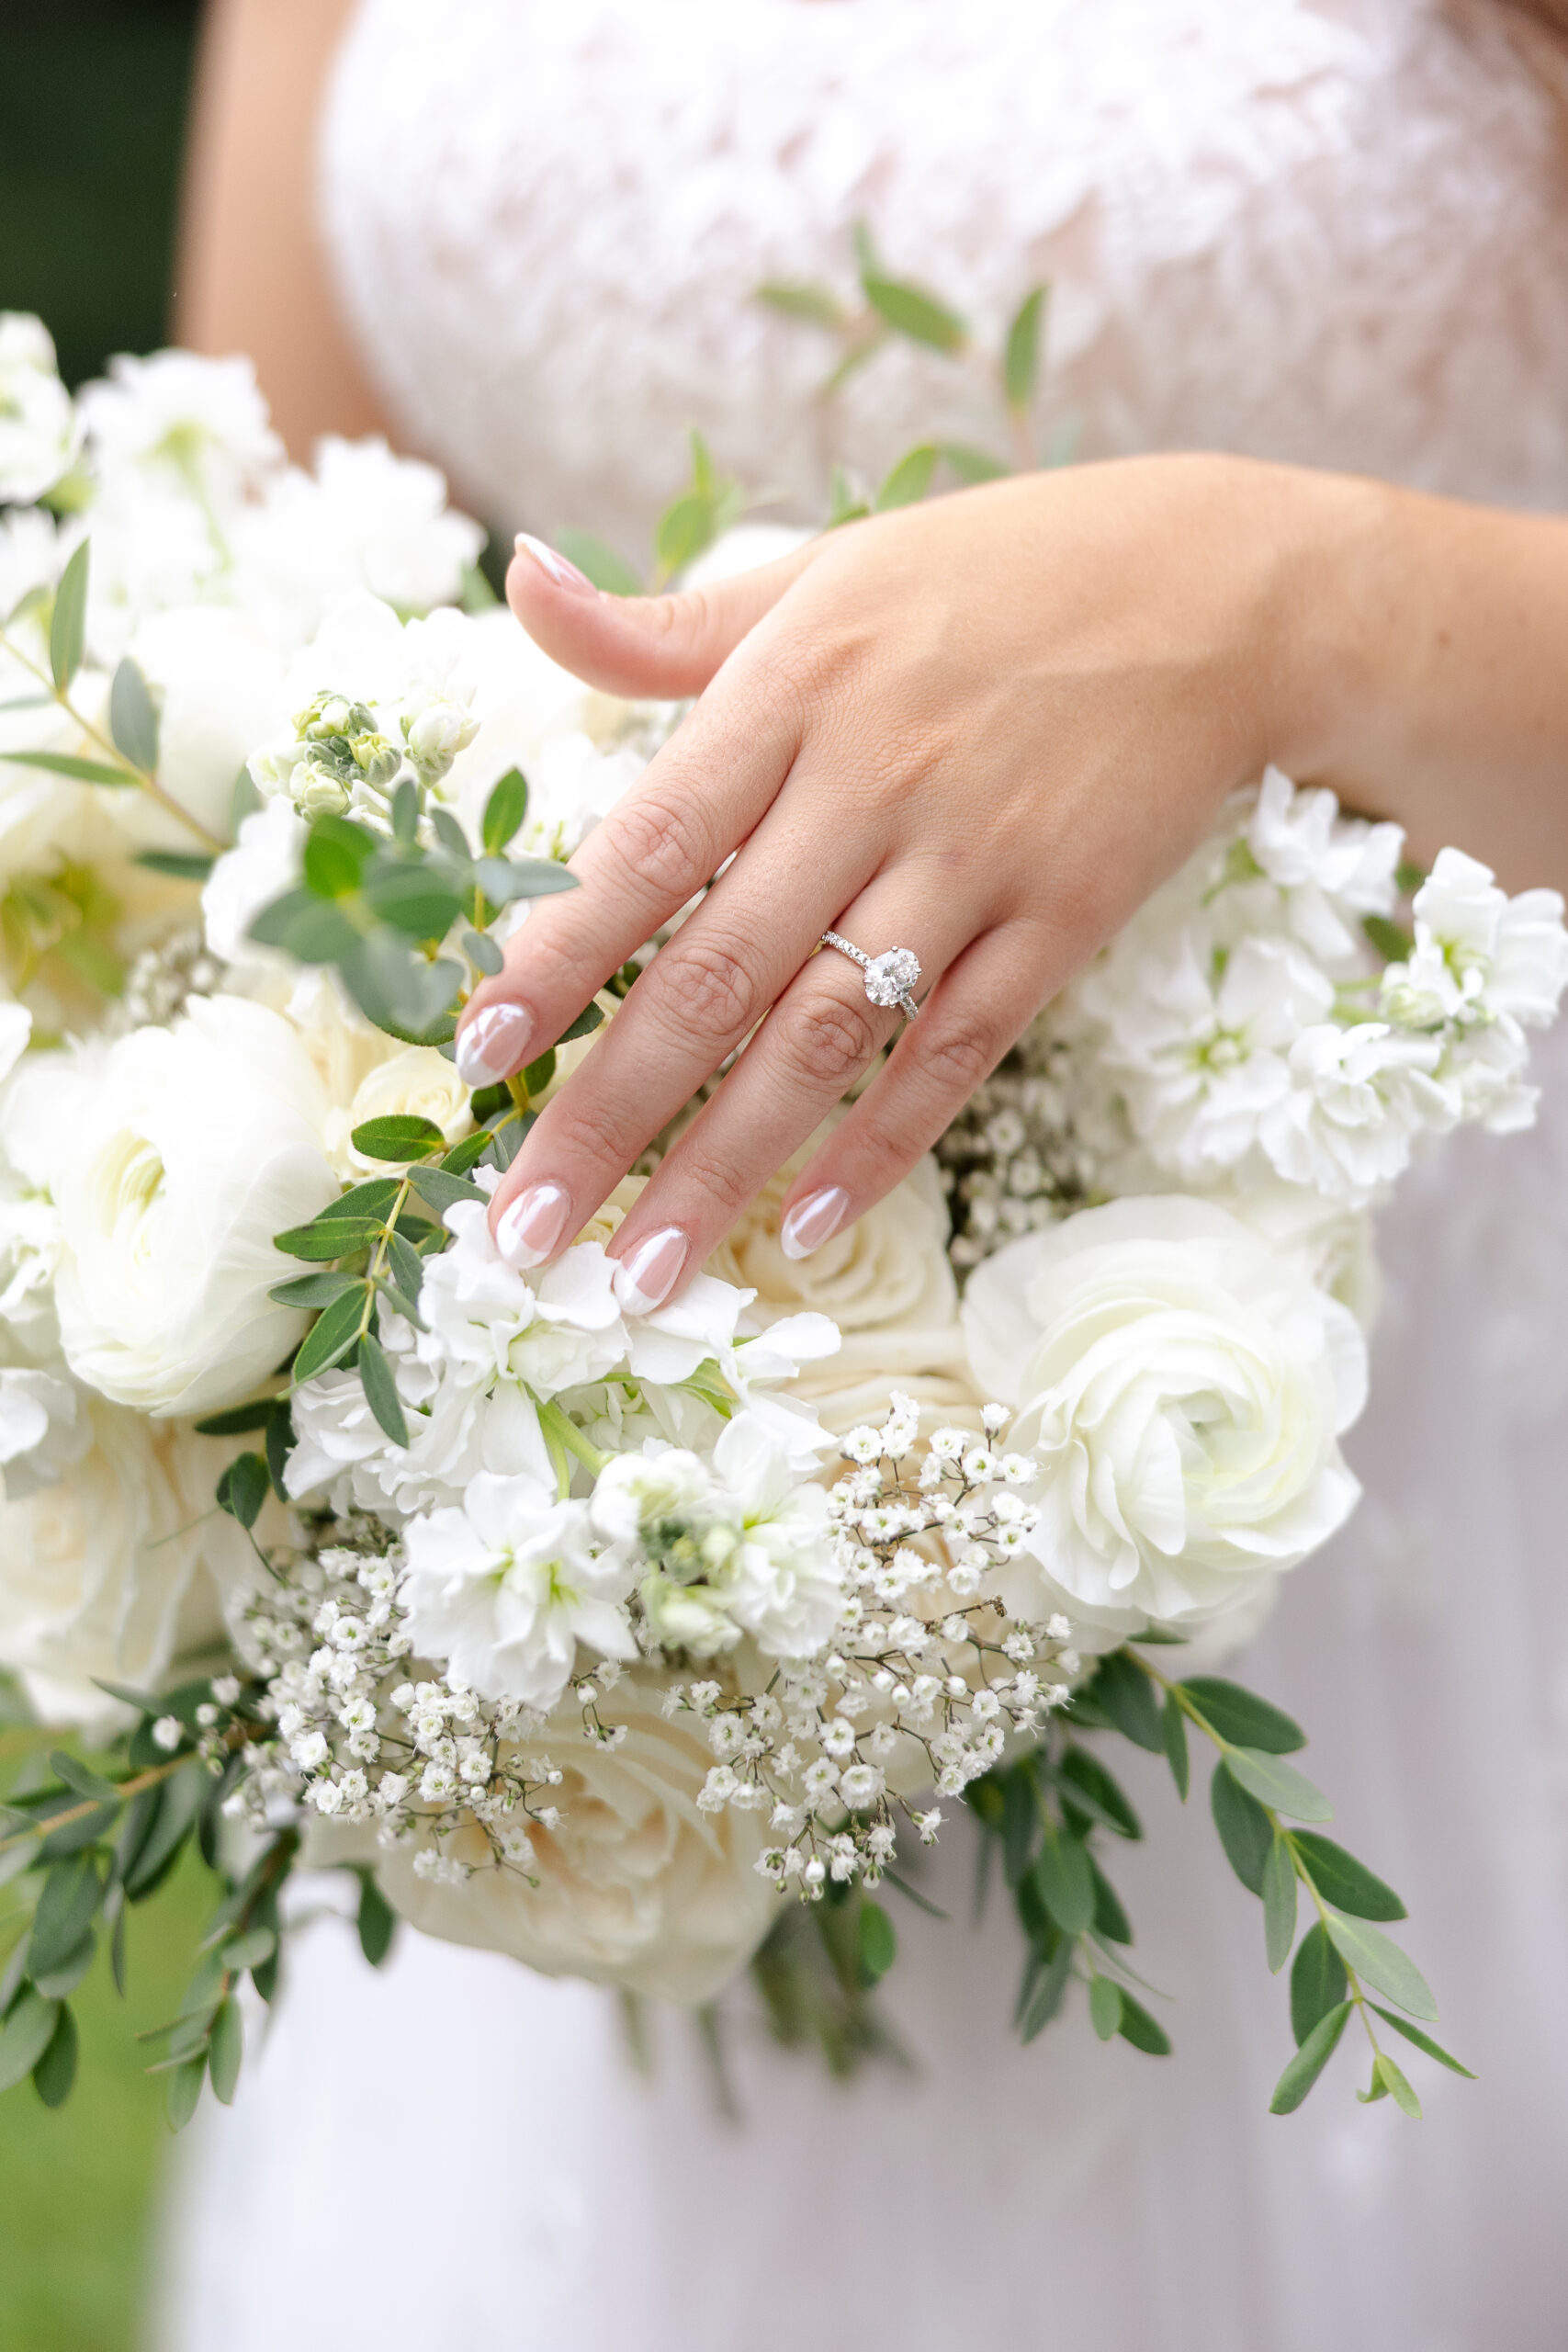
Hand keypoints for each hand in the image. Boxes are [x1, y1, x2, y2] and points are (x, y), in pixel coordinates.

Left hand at [457, 455, 1362, 1303]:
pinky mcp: (1062, 922)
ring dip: (726, 1165)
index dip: (555, 956)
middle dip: (609, 1112)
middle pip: (717, 974)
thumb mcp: (822, 573)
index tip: (474, 1057)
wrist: (1226, 591)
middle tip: (526, 1231)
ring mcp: (975, 862)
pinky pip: (958, 1052)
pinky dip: (884, 1143)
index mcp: (795, 689)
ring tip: (646, 1275)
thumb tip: (519, 582)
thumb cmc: (996, 577)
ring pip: (828, 1037)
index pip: (647, 847)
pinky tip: (809, 1226)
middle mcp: (874, 782)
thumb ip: (666, 625)